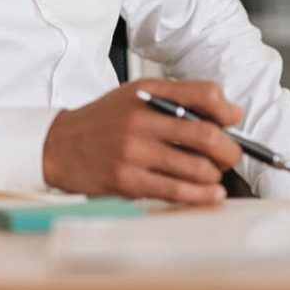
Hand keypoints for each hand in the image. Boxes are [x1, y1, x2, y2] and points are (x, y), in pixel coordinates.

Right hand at [41, 78, 242, 204]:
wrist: (57, 146)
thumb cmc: (102, 123)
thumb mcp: (134, 98)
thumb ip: (180, 100)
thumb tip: (232, 114)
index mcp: (146, 93)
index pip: (204, 93)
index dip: (226, 111)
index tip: (231, 122)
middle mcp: (140, 119)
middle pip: (207, 135)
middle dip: (230, 151)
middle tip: (228, 157)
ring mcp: (133, 151)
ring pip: (198, 168)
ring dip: (214, 176)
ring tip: (209, 176)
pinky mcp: (128, 180)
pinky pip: (178, 191)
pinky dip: (202, 196)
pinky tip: (207, 195)